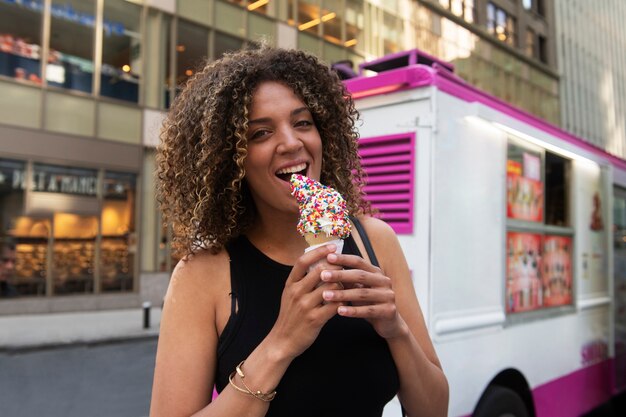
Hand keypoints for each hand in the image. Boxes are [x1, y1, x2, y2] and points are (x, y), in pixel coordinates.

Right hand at [267, 244, 342, 359]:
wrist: (282, 341)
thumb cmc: (290, 316)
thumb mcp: (290, 294)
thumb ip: (302, 280)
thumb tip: (320, 263)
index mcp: (290, 284)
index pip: (303, 261)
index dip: (319, 251)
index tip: (332, 246)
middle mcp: (296, 292)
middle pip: (320, 271)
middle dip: (336, 268)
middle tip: (346, 268)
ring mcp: (305, 306)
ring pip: (330, 288)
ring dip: (342, 286)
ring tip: (349, 286)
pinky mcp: (315, 319)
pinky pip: (334, 305)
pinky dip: (343, 302)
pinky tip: (346, 302)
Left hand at [319, 253, 405, 339]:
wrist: (389, 323)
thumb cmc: (369, 303)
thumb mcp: (358, 289)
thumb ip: (347, 280)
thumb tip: (326, 269)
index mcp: (376, 272)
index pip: (358, 262)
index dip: (343, 258)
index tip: (328, 257)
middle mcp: (384, 281)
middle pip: (360, 275)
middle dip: (340, 275)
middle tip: (323, 275)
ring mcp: (388, 296)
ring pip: (362, 294)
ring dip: (342, 294)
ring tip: (326, 295)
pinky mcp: (388, 311)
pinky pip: (368, 310)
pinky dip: (353, 311)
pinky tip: (339, 311)